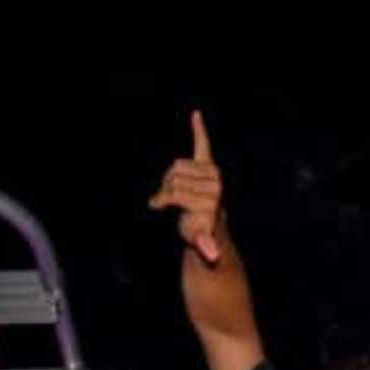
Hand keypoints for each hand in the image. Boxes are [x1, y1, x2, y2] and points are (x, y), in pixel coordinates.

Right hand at [145, 109, 226, 266]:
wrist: (207, 221)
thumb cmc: (197, 227)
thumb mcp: (197, 237)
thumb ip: (205, 246)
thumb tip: (213, 254)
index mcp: (211, 196)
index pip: (175, 191)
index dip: (163, 198)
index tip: (155, 205)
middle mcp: (214, 180)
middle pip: (174, 177)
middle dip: (165, 189)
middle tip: (168, 201)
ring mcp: (211, 171)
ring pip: (175, 167)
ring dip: (168, 178)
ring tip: (174, 191)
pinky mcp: (207, 160)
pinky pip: (202, 142)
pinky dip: (198, 128)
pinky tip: (196, 114)